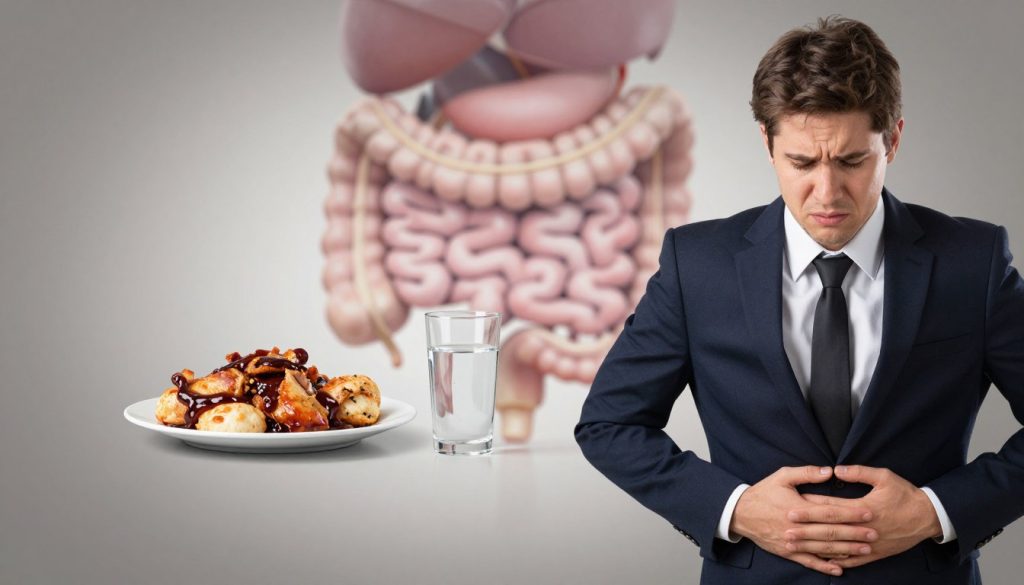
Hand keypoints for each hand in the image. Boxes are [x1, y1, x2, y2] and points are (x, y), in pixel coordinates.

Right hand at [730, 466, 873, 576]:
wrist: (740, 513)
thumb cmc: (763, 492)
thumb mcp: (782, 476)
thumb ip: (807, 473)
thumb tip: (830, 471)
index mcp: (798, 508)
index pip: (829, 511)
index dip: (850, 513)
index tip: (868, 513)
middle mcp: (797, 527)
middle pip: (831, 532)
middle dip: (854, 534)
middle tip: (874, 534)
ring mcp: (792, 542)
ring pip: (823, 549)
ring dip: (846, 550)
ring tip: (865, 550)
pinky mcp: (787, 552)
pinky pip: (809, 561)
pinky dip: (825, 566)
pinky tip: (840, 569)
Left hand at [785, 465, 942, 568]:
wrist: (929, 517)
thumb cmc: (905, 494)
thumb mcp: (885, 477)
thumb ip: (860, 472)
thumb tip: (836, 470)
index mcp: (864, 508)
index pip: (831, 508)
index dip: (810, 509)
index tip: (791, 509)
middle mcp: (864, 528)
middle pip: (830, 530)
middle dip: (806, 530)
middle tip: (786, 530)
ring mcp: (870, 543)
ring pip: (839, 547)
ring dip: (817, 548)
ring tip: (798, 548)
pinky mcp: (877, 553)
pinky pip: (855, 560)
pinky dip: (839, 561)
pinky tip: (824, 561)